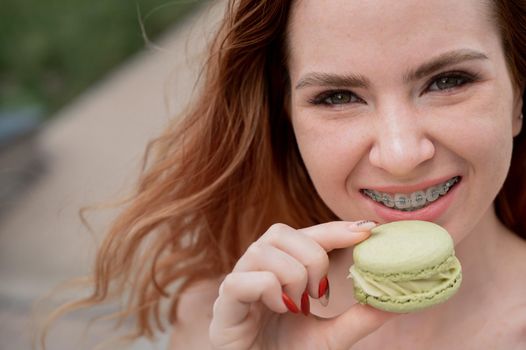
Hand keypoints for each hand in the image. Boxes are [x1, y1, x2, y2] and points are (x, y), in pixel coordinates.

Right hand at [209, 221, 395, 349]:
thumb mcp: (332, 336)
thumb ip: (358, 319)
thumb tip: (392, 301)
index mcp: (280, 267)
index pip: (306, 234)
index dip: (334, 229)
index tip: (367, 230)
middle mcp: (257, 268)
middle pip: (280, 232)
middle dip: (312, 257)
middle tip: (321, 291)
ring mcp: (238, 283)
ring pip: (261, 251)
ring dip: (291, 275)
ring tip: (299, 304)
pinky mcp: (224, 305)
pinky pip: (241, 280)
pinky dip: (267, 291)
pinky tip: (280, 309)